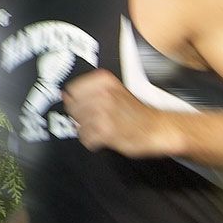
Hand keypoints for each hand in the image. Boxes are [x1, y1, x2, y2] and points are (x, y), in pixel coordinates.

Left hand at [63, 71, 185, 156]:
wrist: (157, 128)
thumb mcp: (115, 91)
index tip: (87, 107)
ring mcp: (103, 113)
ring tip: (104, 129)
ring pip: (78, 125)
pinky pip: (86, 139)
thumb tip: (64, 96)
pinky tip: (106, 138)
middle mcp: (102, 94)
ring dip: (90, 131)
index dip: (78, 102)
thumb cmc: (137, 112)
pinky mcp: (105, 131)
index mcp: (104, 80)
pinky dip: (94, 142)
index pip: (73, 90)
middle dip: (83, 118)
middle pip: (73, 109)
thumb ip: (90, 91)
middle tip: (99, 121)